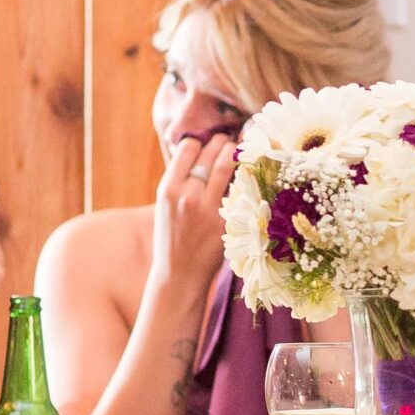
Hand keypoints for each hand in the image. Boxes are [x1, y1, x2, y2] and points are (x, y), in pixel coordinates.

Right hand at [147, 130, 235, 301]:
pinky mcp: (227, 221)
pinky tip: (249, 172)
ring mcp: (209, 208)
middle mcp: (187, 195)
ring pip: (228, 165)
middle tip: (229, 142)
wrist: (179, 273)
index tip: (208, 141)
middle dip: (222, 142)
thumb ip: (180, 180)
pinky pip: (240, 188)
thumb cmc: (173, 236)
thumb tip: (200, 150)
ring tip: (239, 150)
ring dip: (236, 152)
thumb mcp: (166, 204)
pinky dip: (245, 176)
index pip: (188, 147)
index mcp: (168, 188)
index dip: (201, 140)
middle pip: (210, 151)